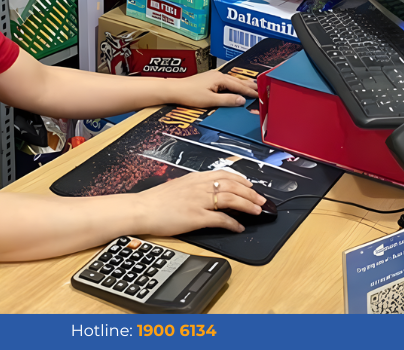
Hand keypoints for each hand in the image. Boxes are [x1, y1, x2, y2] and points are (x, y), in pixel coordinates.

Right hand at [135, 170, 266, 235]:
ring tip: (257, 211)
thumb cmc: (156, 200)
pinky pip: (221, 219)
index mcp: (196, 178)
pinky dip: (233, 223)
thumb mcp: (178, 186)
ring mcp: (199, 201)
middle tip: (261, 200)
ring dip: (247, 205)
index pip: (225, 175)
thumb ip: (194, 187)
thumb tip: (208, 191)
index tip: (251, 186)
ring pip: (231, 199)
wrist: (142, 209)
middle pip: (232, 186)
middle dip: (250, 193)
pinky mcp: (196, 217)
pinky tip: (238, 227)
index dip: (242, 180)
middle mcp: (200, 187)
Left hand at [166, 70, 258, 109]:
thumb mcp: (210, 100)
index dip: (250, 92)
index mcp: (220, 79)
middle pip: (237, 81)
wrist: (174, 90)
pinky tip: (235, 86)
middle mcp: (218, 75)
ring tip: (252, 86)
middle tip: (261, 88)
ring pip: (232, 80)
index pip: (239, 86)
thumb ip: (227, 100)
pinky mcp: (209, 80)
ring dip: (242, 84)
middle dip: (249, 85)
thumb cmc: (190, 94)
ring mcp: (213, 76)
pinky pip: (226, 82)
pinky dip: (234, 84)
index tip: (260, 95)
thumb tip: (241, 100)